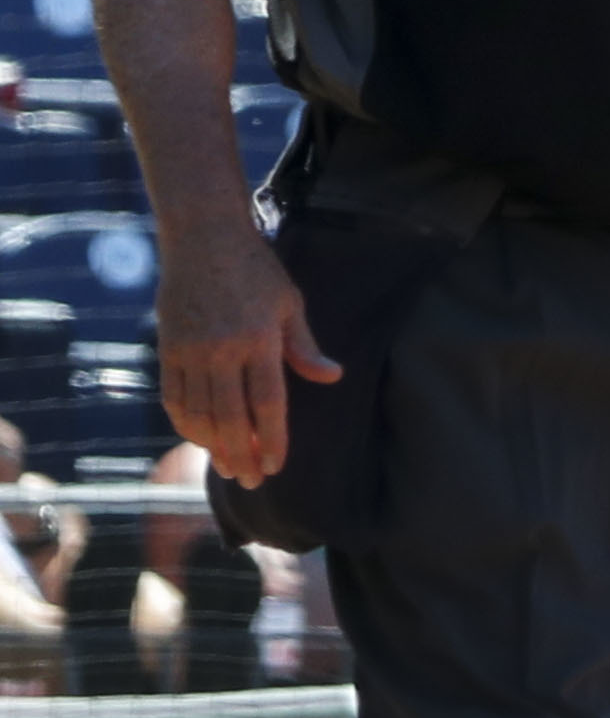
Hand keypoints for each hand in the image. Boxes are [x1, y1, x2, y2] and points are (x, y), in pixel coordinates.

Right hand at [154, 219, 339, 490]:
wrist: (202, 235)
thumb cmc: (256, 269)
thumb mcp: (290, 302)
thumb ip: (305, 346)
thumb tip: (333, 377)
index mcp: (258, 339)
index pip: (267, 403)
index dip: (273, 440)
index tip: (277, 466)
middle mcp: (221, 349)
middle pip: (231, 417)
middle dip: (243, 454)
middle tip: (254, 482)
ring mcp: (190, 350)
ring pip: (199, 413)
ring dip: (213, 446)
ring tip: (229, 467)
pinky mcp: (168, 347)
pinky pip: (174, 396)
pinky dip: (186, 423)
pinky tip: (200, 439)